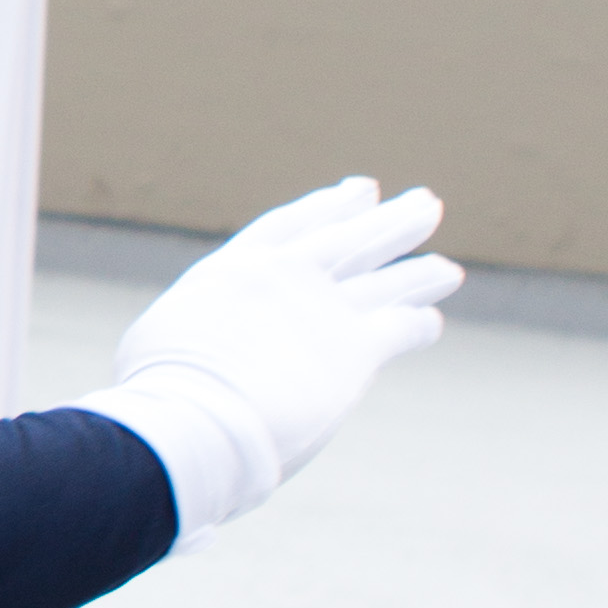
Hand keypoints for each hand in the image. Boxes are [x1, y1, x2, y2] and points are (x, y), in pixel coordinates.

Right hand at [98, 178, 459, 529]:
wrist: (195, 417)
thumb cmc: (160, 391)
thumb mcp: (160, 340)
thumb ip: (196, 331)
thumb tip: (192, 353)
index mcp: (234, 268)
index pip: (292, 226)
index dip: (329, 206)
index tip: (359, 190)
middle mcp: (285, 276)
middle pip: (352, 237)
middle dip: (390, 220)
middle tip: (423, 203)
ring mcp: (323, 310)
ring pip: (387, 279)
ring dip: (420, 271)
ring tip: (448, 269)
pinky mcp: (355, 349)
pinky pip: (400, 327)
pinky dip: (418, 323)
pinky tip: (430, 322)